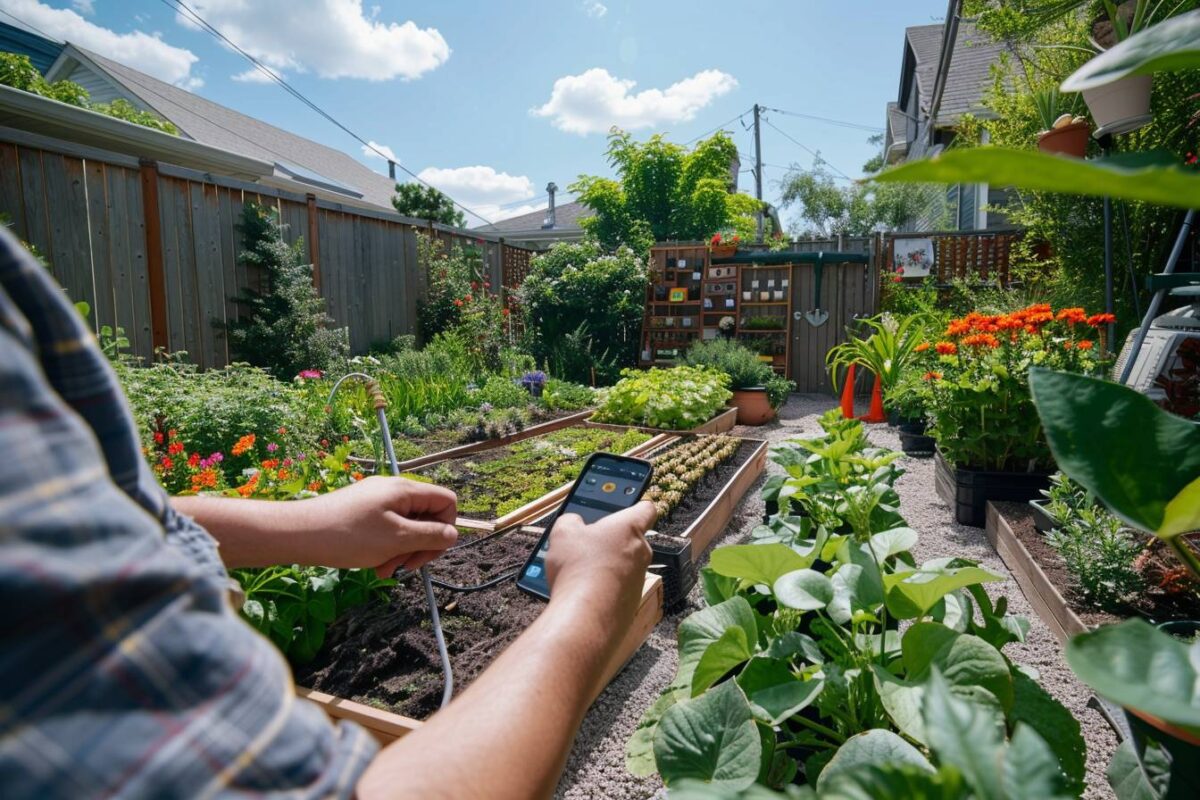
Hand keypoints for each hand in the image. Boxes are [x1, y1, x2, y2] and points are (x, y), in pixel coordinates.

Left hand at [297, 476, 458, 576]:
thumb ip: (430, 536)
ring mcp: (376, 500)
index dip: (445, 528)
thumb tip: (453, 534)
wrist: (298, 534)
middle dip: (420, 545)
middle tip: (404, 567)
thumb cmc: (348, 536)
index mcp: (405, 491)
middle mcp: (393, 490)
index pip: (446, 502)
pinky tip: (374, 565)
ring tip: (384, 571)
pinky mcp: (362, 511)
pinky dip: (386, 548)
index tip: (428, 551)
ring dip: (402, 551)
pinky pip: (386, 529)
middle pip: (426, 516)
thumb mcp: (397, 539)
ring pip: (405, 526)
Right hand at [543, 502, 655, 622]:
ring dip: (605, 566)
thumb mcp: (563, 532)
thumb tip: (574, 523)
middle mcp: (641, 552)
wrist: (586, 618)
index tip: (626, 506)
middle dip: (610, 541)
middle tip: (586, 543)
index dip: (636, 505)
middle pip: (630, 540)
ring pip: (623, 566)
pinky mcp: (631, 603)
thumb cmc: (578, 568)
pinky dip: (602, 589)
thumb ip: (571, 521)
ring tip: (577, 572)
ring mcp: (638, 580)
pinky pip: (616, 589)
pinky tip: (582, 593)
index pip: (646, 509)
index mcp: (629, 528)